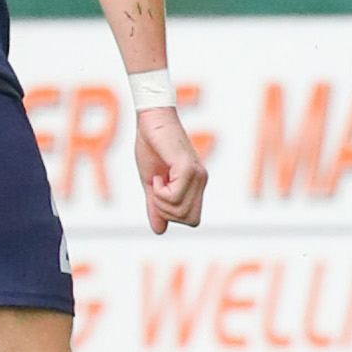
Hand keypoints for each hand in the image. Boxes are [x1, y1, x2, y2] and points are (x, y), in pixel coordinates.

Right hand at [134, 106, 206, 232]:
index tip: (159, 192)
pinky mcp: (187, 169)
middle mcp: (201, 181)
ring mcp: (196, 175)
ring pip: (181, 210)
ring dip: (161, 199)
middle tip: (156, 189)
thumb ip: (156, 206)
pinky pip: (175, 196)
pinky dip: (161, 191)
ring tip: (158, 178)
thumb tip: (160, 230)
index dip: (172, 215)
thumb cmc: (151, 146)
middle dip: (166, 211)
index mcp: (195, 185)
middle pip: (189, 220)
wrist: (151, 120)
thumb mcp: (151, 183)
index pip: (192, 219)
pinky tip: (158, 175)